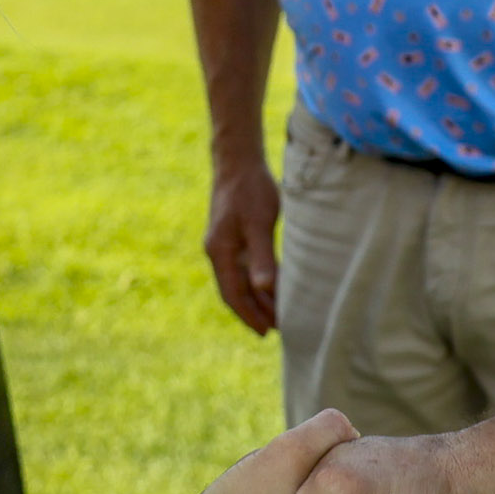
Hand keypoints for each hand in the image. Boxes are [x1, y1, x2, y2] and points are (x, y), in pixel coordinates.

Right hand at [203, 156, 280, 334]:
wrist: (238, 161)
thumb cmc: (250, 189)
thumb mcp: (259, 223)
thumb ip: (262, 257)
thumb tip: (264, 290)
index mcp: (220, 252)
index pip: (233, 294)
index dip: (249, 316)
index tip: (266, 333)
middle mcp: (218, 252)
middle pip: (234, 291)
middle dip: (253, 313)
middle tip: (276, 330)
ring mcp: (224, 244)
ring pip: (239, 281)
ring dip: (256, 299)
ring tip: (276, 315)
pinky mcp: (233, 236)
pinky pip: (243, 268)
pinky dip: (256, 282)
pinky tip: (271, 287)